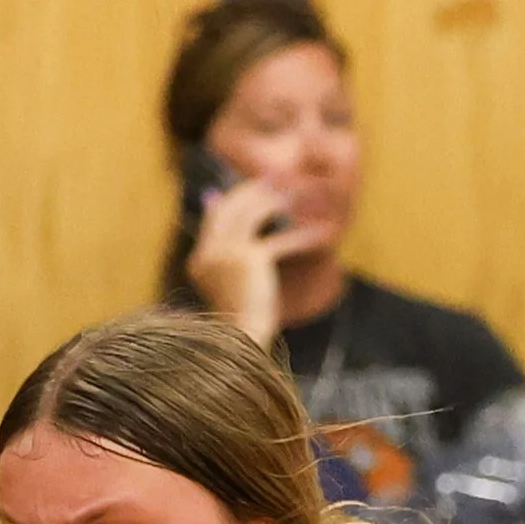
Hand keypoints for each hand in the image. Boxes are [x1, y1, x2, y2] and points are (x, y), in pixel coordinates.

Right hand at [187, 174, 298, 347]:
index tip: (258, 187)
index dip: (236, 197)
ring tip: (298, 193)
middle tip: (279, 178)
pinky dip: (303, 237)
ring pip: (253, 214)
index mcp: (200, 260)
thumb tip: (241, 244)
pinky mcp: (249, 258)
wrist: (243, 345)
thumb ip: (234, 258)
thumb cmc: (243, 326)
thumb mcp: (235, 288)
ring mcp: (226, 253)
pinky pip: (278, 240)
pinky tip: (324, 235)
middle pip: (233, 206)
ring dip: (278, 201)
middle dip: (256, 190)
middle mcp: (209, 252)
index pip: (217, 216)